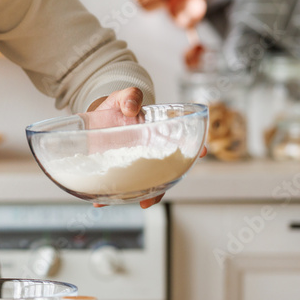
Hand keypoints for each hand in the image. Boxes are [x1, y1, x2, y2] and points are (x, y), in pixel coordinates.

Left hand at [86, 87, 201, 208]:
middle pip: (166, 171)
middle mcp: (150, 153)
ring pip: (145, 184)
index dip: (194, 148)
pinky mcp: (116, 169)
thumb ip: (129, 96)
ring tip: (140, 203)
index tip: (201, 151)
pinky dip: (109, 196)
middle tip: (158, 195)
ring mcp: (133, 163)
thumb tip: (132, 107)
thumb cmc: (117, 108)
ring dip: (145, 196)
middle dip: (166, 184)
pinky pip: (116, 186)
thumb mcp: (123, 97)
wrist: (98, 117)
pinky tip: (100, 201)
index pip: (182, 143)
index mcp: (158, 134)